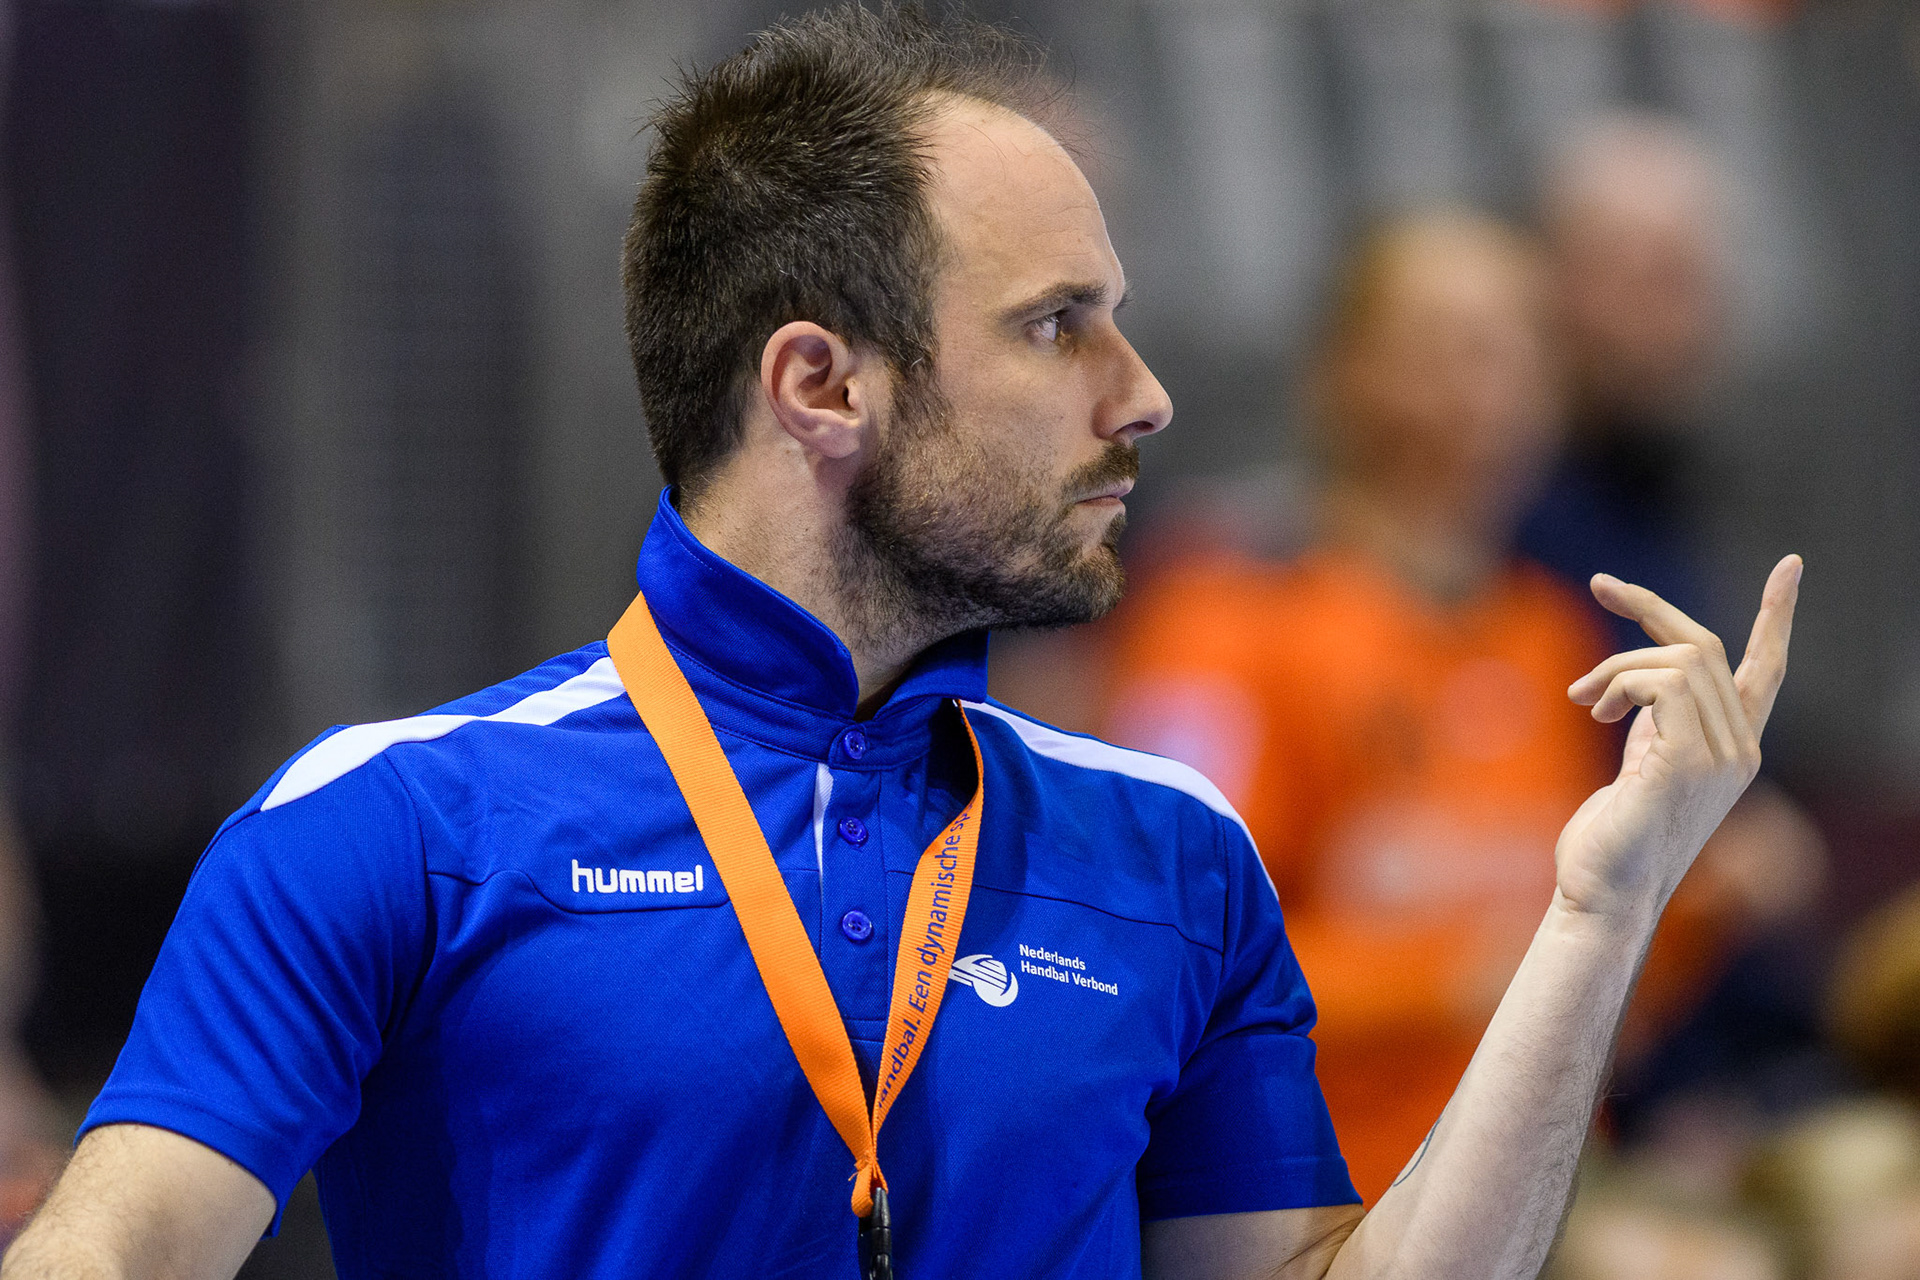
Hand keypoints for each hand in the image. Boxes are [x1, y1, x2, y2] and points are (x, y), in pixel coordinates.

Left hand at [1554, 556, 1802, 923]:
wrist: (1603, 894)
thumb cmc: (1611, 839)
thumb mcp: (1642, 767)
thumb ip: (1657, 725)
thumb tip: (1637, 686)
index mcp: (1734, 750)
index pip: (1767, 671)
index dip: (1776, 617)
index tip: (1791, 566)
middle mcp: (1741, 750)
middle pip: (1706, 647)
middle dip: (1651, 608)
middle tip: (1601, 583)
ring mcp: (1721, 756)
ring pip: (1679, 659)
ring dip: (1617, 664)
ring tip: (1583, 699)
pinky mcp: (1687, 760)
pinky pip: (1661, 682)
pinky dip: (1619, 681)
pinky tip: (1595, 712)